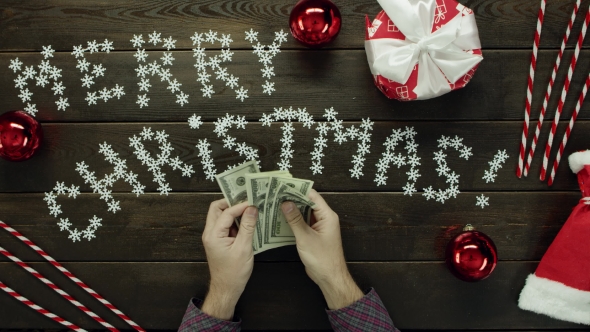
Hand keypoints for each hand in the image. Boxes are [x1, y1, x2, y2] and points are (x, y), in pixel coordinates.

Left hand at [201, 199, 257, 319]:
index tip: (254, 202)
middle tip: (247, 201)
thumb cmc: (234, 272)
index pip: (226, 212)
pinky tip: (248, 222)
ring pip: (221, 216)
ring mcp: (213, 236)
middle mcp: (210, 233)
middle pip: (217, 209)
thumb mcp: (244, 248)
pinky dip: (235, 221)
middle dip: (232, 203)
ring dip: (234, 212)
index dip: (240, 205)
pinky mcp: (219, 240)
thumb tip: (252, 208)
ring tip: (250, 210)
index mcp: (213, 234)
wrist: (227, 289)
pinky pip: (226, 225)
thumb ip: (247, 226)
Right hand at [281, 190, 362, 309]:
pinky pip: (303, 223)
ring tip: (275, 204)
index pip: (312, 196)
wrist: (330, 278)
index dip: (298, 189)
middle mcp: (324, 218)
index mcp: (327, 216)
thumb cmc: (322, 259)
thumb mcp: (305, 238)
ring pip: (304, 213)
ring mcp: (319, 227)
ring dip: (292, 209)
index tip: (283, 185)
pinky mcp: (314, 235)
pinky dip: (293, 220)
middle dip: (293, 198)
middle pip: (308, 202)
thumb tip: (286, 203)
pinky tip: (281, 219)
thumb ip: (295, 220)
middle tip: (276, 194)